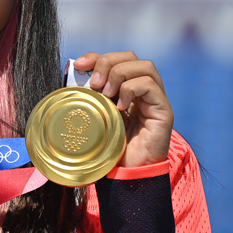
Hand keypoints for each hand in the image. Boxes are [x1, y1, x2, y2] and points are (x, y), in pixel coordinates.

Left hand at [73, 52, 173, 167]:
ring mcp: (155, 99)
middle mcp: (142, 91)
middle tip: (95, 83)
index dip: (96, 56)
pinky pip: (151, 86)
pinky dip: (131, 90)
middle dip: (108, 62)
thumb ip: (86, 98)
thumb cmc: (108, 149)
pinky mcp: (164, 111)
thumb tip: (68, 78)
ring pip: (145, 66)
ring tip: (107, 94)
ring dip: (120, 75)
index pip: (115, 59)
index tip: (79, 65)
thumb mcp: (93, 117)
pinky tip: (120, 107)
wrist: (126, 175)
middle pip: (131, 57)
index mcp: (124, 89)